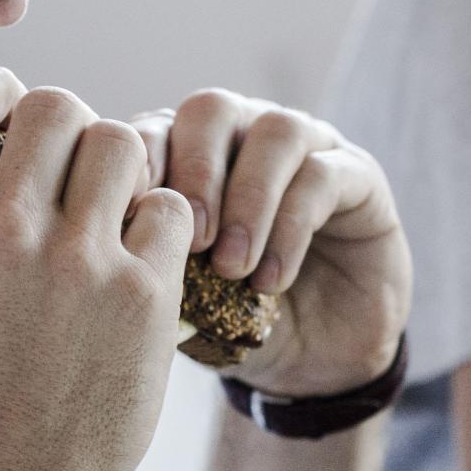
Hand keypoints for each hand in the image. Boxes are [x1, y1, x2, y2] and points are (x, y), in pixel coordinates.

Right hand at [0, 68, 192, 470]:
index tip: (2, 119)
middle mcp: (10, 232)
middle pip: (58, 107)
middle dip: (64, 131)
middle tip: (67, 174)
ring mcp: (82, 264)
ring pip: (123, 144)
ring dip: (119, 170)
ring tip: (110, 214)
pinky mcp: (145, 300)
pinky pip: (172, 213)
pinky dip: (162, 225)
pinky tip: (143, 262)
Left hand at [134, 91, 413, 397]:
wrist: (312, 361)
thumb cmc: (234, 321)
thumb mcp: (181, 299)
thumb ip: (149, 265)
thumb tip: (113, 249)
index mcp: (188, 153)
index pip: (155, 127)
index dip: (139, 162)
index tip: (127, 217)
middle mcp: (245, 137)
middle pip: (212, 110)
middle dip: (196, 171)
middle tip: (192, 238)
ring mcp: (306, 149)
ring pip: (275, 132)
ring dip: (249, 199)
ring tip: (232, 266)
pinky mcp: (358, 176)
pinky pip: (323, 177)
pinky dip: (290, 229)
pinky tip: (270, 282)